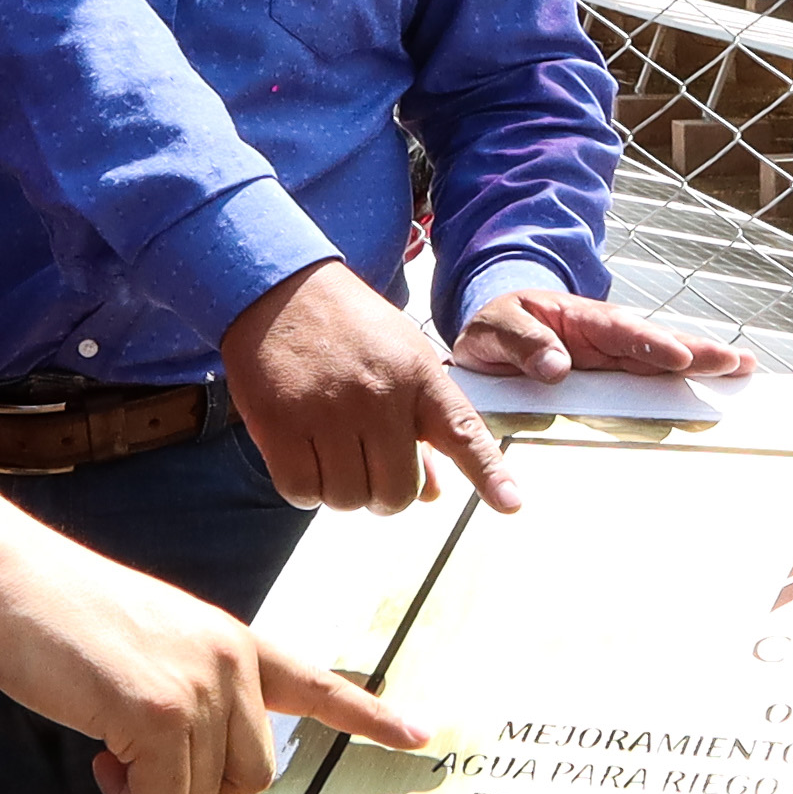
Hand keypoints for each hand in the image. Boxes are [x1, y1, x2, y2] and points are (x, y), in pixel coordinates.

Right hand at [0, 545, 434, 793]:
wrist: (11, 580)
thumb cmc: (65, 619)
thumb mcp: (155, 644)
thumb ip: (195, 693)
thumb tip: (202, 767)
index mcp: (235, 643)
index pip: (315, 684)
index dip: (367, 715)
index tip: (418, 735)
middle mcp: (232, 663)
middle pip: (253, 777)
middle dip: (197, 791)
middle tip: (137, 763)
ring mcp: (201, 687)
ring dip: (150, 792)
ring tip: (109, 742)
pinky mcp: (160, 713)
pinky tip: (99, 754)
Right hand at [224, 260, 512, 515]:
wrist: (281, 289)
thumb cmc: (350, 331)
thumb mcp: (402, 361)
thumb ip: (423, 427)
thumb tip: (430, 494)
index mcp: (419, 377)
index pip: (462, 432)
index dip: (488, 474)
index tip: (511, 504)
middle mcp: (378, 395)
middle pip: (397, 493)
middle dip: (385, 496)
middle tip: (369, 469)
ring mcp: (328, 410)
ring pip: (348, 498)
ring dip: (342, 492)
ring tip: (334, 454)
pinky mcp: (281, 423)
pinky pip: (302, 491)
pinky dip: (305, 490)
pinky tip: (305, 460)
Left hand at [448, 281, 754, 385]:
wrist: (494, 331)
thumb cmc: (496, 325)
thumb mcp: (494, 329)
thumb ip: (521, 343)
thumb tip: (556, 366)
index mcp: (579, 320)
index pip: (620, 332)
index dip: (650, 345)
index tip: (679, 357)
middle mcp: (606, 338)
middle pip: (658, 346)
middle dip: (698, 353)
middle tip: (736, 362)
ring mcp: (614, 359)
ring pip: (663, 364)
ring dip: (702, 367)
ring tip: (742, 372)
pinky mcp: (614, 380)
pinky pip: (650, 384)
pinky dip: (682, 388)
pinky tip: (713, 397)